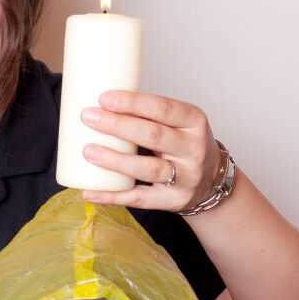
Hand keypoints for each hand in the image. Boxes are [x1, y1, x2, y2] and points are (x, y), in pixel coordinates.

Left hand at [78, 90, 220, 211]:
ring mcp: (185, 178)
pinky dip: (112, 196)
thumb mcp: (179, 124)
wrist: (210, 182)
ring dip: (116, 160)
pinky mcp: (173, 201)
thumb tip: (102, 104)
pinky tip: (90, 191)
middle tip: (89, 118)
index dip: (133, 103)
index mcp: (194, 122)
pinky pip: (139, 199)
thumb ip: (150, 115)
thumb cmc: (185, 145)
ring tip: (88, 151)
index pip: (163, 108)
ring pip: (148, 169)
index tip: (104, 98)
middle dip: (117, 126)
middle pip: (153, 135)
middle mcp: (193, 149)